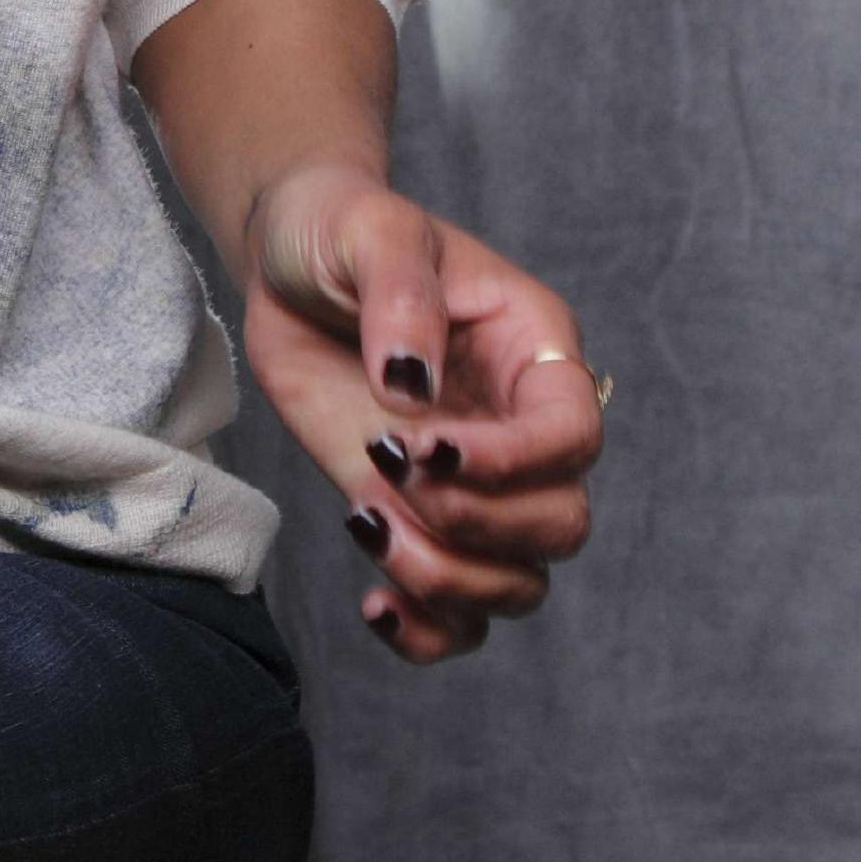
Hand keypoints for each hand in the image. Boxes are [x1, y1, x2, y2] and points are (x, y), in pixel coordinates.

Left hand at [241, 158, 601, 666]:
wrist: (288, 261)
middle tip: (386, 468)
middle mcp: (517, 430)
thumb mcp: (371, 230)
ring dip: (449, 580)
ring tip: (368, 524)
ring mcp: (471, 486)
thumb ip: (402, 298)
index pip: (572, 436)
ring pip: (518, 583)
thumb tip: (412, 385)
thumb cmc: (342, 229)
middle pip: (561, 524)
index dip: (510, 462)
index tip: (421, 446)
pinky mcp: (417, 520)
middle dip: (478, 523)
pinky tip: (376, 603)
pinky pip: (459, 614)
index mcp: (531, 352)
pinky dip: (428, 631)